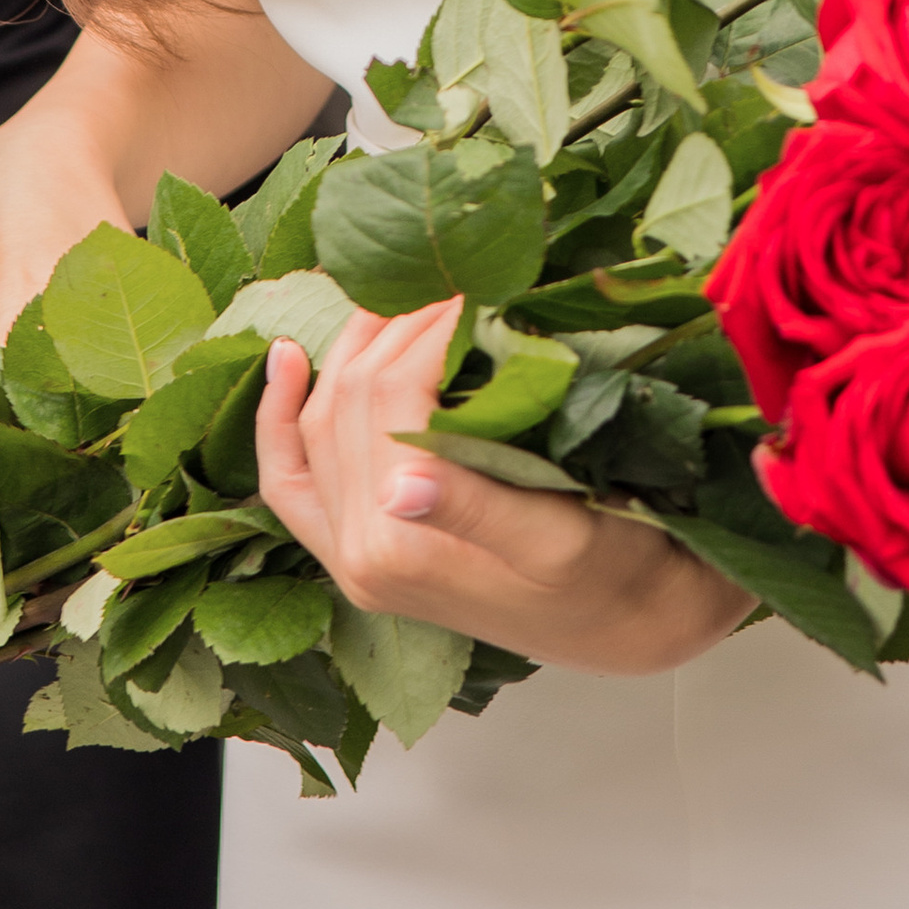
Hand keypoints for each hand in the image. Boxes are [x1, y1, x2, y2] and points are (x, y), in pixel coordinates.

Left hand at [255, 303, 749, 676]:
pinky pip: (290, 481)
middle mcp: (360, 559)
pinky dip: (278, 418)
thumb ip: (476, 511)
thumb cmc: (616, 575)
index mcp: (405, 550)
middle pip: (350, 401)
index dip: (430, 326)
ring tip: (396, 296)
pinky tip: (286, 359)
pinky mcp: (354, 558)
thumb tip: (399, 483)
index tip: (475, 284)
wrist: (630, 628)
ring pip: (317, 425)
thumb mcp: (563, 539)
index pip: (393, 395)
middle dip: (394, 327)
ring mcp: (349, 560)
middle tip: (447, 280)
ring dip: (348, 352)